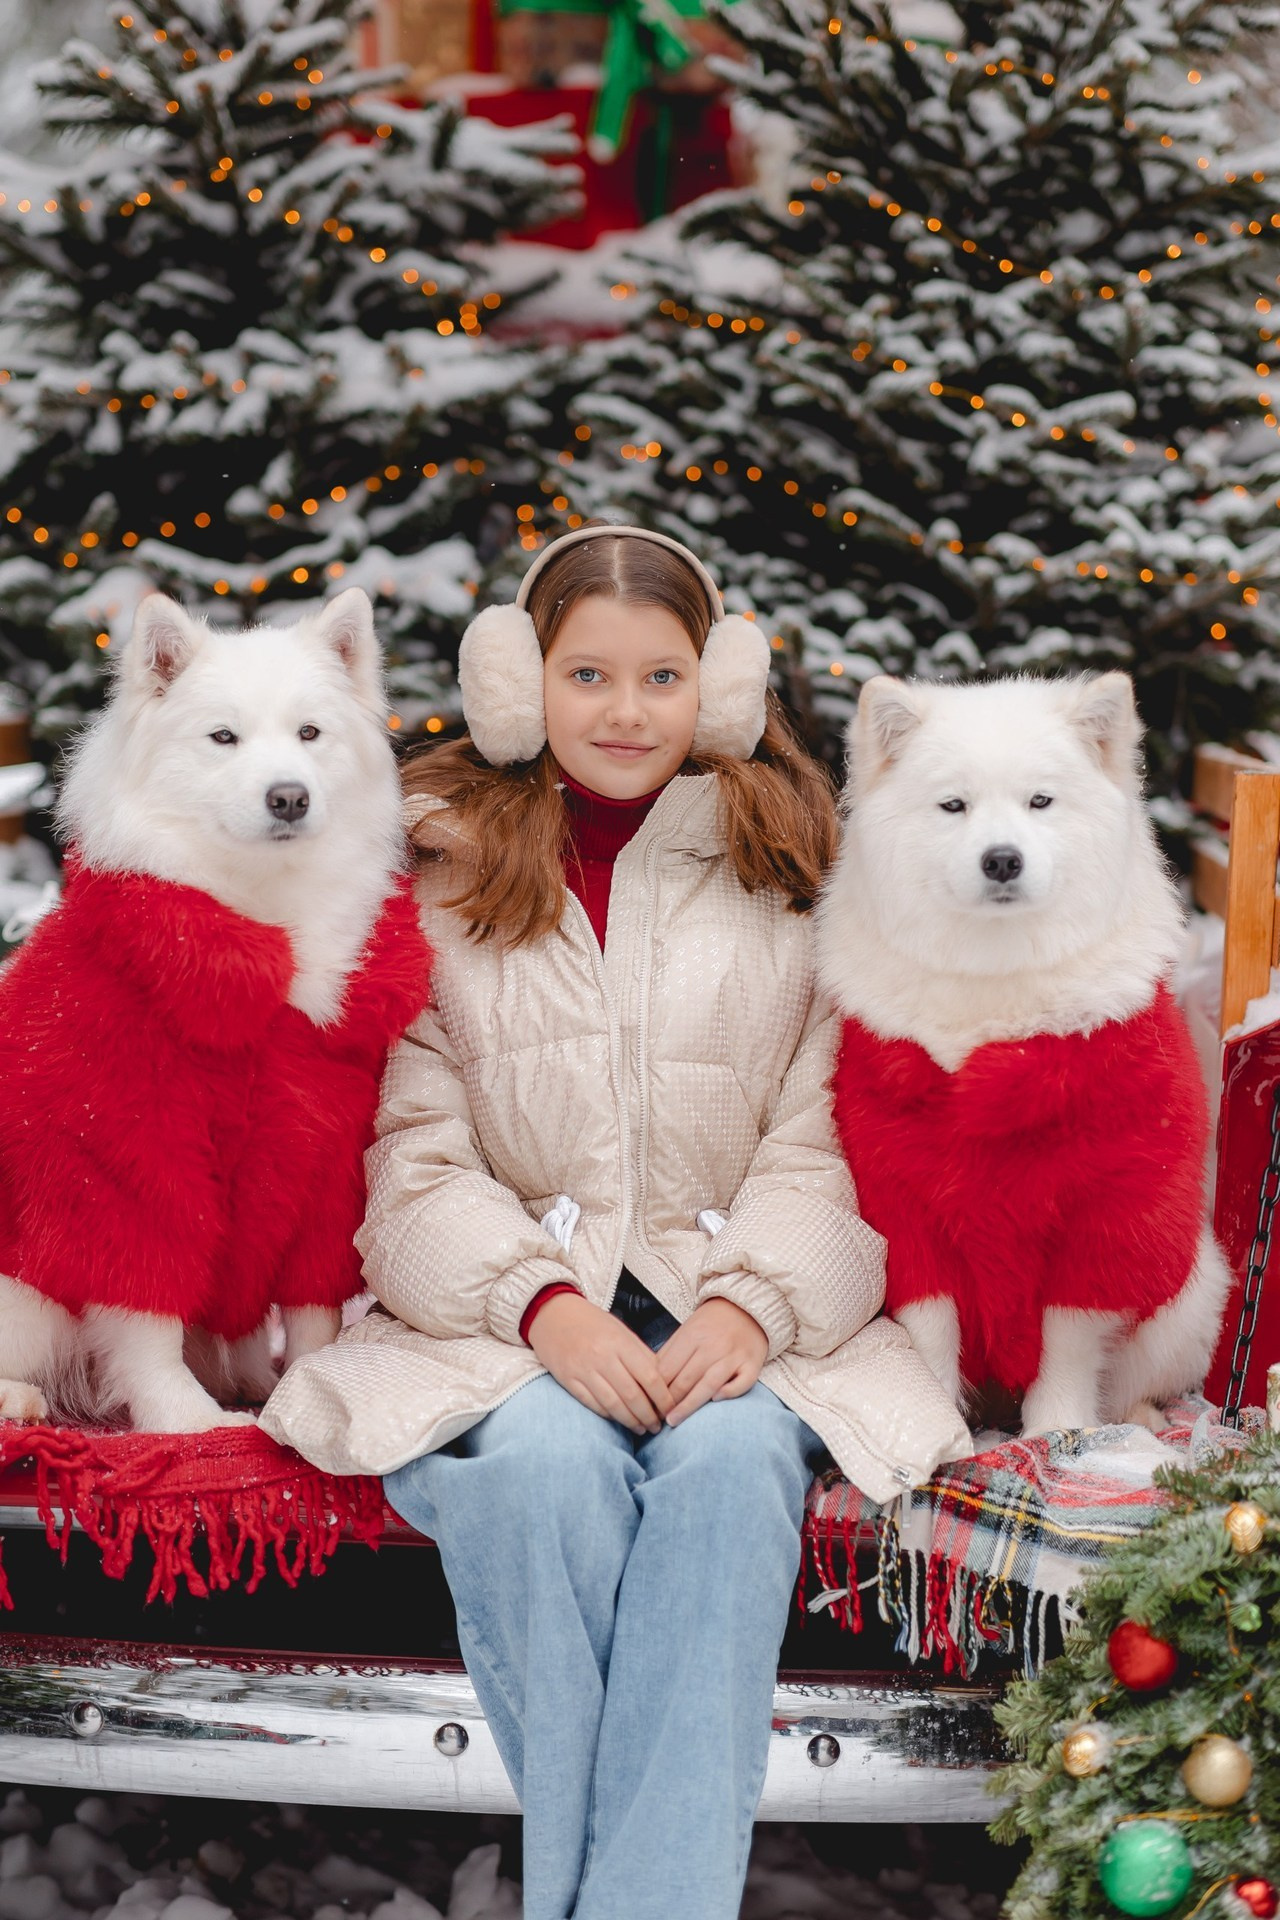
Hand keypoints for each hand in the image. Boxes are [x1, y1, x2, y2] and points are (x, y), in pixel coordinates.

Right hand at [527, 1294, 674, 1433]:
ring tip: (641, 1429)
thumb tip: (663, 1382)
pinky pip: (593, 1404)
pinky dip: (608, 1415)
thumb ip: (641, 1354)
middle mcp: (602, 1357)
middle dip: (649, 1416)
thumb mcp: (621, 1331)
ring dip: (630, 1421)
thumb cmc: (592, 1322)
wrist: (552, 1314)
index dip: (664, 1398)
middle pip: (632, 1395)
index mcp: (620, 1342)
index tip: (671, 1408)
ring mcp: (583, 1370)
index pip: (650, 1377)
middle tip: (658, 1426)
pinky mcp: (568, 1380)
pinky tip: (618, 1420)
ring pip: (613, 1405)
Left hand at [657, 1299, 767, 1426]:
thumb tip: (650, 1380)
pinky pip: (742, 1383)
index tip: (646, 1404)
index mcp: (692, 1335)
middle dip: (668, 1402)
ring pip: (709, 1384)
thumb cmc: (711, 1324)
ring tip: (673, 1421)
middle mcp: (712, 1345)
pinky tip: (715, 1401)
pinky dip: (729, 1392)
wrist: (746, 1307)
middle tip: (655, 1418)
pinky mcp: (752, 1363)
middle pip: (685, 1379)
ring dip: (689, 1405)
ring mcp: (734, 1355)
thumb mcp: (687, 1330)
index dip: (654, 1389)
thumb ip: (670, 1353)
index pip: (668, 1368)